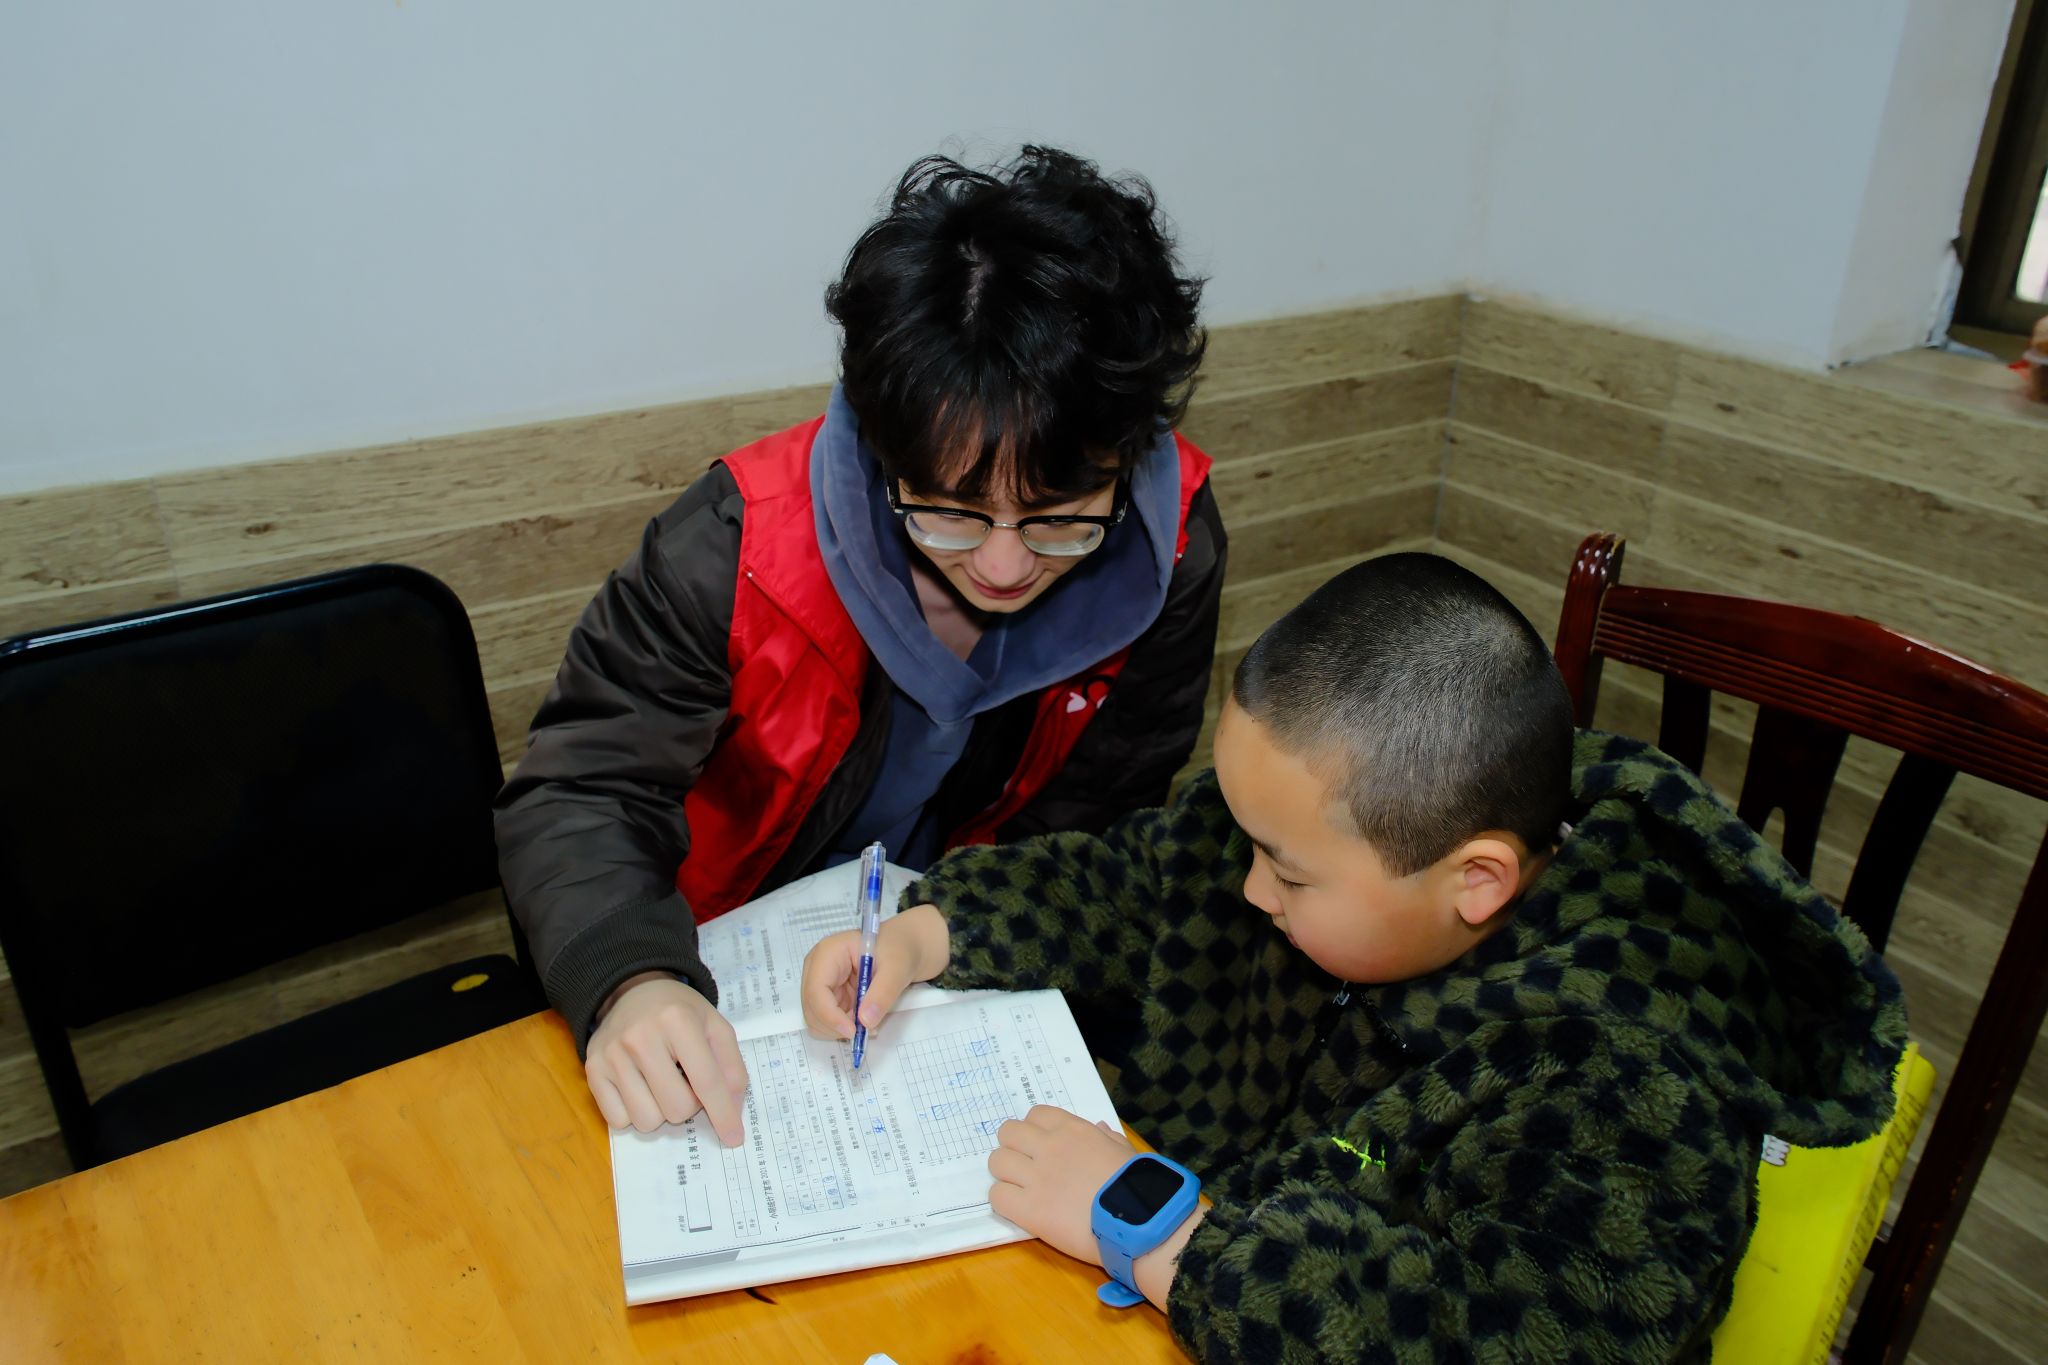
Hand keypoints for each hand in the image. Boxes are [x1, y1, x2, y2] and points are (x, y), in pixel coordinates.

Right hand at [585, 973, 748, 1144]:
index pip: (706, 1081)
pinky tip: (639, 1087)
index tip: (734, 1138)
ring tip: (661, 1083)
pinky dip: (634, 1113)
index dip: (723, 1114)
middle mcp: (640, 1036)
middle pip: (676, 1108)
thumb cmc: (680, 1013)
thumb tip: (732, 1110)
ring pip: (646, 1120)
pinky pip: (619, 1120)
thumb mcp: (715, 1027)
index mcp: (678, 1020)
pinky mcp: (592, 1069)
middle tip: (685, 1083)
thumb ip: (731, 1067)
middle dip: (689, 1106)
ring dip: (661, 1111)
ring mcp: (612, 1054)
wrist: (633, 992)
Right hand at [801, 904, 950, 1041]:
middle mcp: (817, 968)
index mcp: (828, 952)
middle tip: (864, 1031)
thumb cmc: (898, 950)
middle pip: (812, 1007)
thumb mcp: (897, 968)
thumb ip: (883, 994)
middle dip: (835, 1025)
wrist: (902, 948)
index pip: (816, 989)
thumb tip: (865, 1021)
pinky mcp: (828, 996)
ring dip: (838, 1028)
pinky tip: (862, 1020)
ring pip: (816, 1018)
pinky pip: (826, 1020)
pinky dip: (841, 1027)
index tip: (852, 1031)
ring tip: (867, 1023)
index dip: (829, 1014)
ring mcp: (820, 983)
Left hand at [986, 1106, 1136, 1264]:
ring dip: (1005, 1173)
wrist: (1139, 1220)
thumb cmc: (1138, 1184)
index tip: (1041, 1146)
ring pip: (997, 1161)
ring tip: (1020, 1189)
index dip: (1035, 1130)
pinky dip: (1005, 1201)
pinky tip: (1020, 1209)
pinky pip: (997, 1196)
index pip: (1035, 1114)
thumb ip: (1107, 1138)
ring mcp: (1037, 1178)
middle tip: (1025, 1166)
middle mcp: (1050, 1148)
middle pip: (1008, 1132)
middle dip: (1013, 1147)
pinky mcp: (1029, 1209)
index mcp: (1074, 1130)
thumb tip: (1099, 1129)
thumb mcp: (1125, 1151)